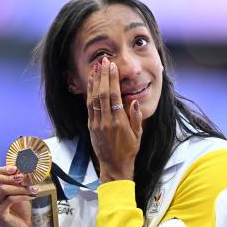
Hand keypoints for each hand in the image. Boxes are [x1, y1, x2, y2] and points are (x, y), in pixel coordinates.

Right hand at [0, 165, 36, 226]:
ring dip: (21, 187)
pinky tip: (32, 196)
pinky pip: (10, 199)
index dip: (1, 168)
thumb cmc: (18, 212)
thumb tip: (23, 165)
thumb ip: (16, 180)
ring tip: (33, 189)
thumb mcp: (17, 192)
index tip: (16, 169)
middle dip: (9, 176)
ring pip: (3, 189)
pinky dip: (23, 195)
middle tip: (24, 178)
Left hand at [87, 56, 142, 181]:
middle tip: (103, 61)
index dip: (113, 80)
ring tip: (95, 67)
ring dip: (94, 81)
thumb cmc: (129, 150)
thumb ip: (136, 117)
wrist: (114, 165)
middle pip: (103, 94)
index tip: (112, 66)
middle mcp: (106, 122)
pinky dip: (89, 92)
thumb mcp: (138, 134)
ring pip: (94, 98)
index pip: (114, 96)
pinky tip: (90, 82)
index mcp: (119, 123)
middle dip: (103, 76)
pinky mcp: (91, 126)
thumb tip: (135, 100)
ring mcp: (97, 124)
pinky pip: (89, 106)